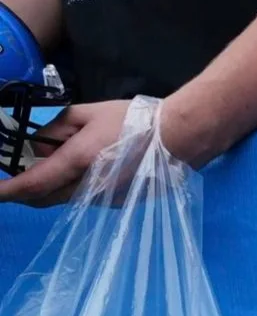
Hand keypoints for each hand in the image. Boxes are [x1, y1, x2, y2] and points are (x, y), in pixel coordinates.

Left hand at [0, 97, 217, 207]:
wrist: (180, 139)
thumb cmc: (134, 121)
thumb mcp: (88, 113)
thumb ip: (57, 128)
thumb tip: (40, 144)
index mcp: (78, 162)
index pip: (32, 183)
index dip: (7, 190)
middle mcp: (88, 188)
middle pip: (42, 198)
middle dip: (23, 191)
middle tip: (14, 175)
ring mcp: (104, 199)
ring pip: (63, 198)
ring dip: (50, 185)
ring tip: (58, 159)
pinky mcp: (117, 202)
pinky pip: (83, 197)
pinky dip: (73, 185)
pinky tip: (89, 166)